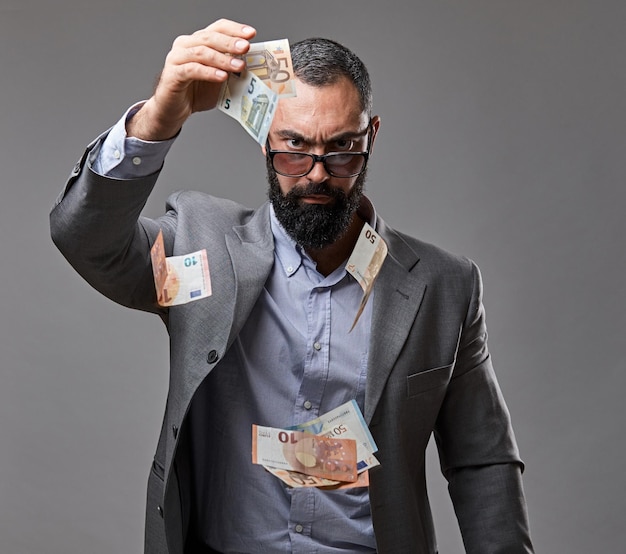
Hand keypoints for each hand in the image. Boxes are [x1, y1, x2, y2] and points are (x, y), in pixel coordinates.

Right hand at [128, 19, 255, 139]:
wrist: (174, 110)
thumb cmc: (195, 93)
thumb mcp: (219, 79)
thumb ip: (230, 70)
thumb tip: (251, 65)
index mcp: (198, 42)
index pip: (217, 28)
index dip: (234, 29)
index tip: (251, 34)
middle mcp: (185, 45)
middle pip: (209, 37)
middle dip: (230, 42)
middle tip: (245, 47)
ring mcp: (177, 58)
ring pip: (201, 53)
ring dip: (222, 59)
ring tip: (238, 66)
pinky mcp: (173, 74)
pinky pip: (192, 70)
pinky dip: (209, 72)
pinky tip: (222, 76)